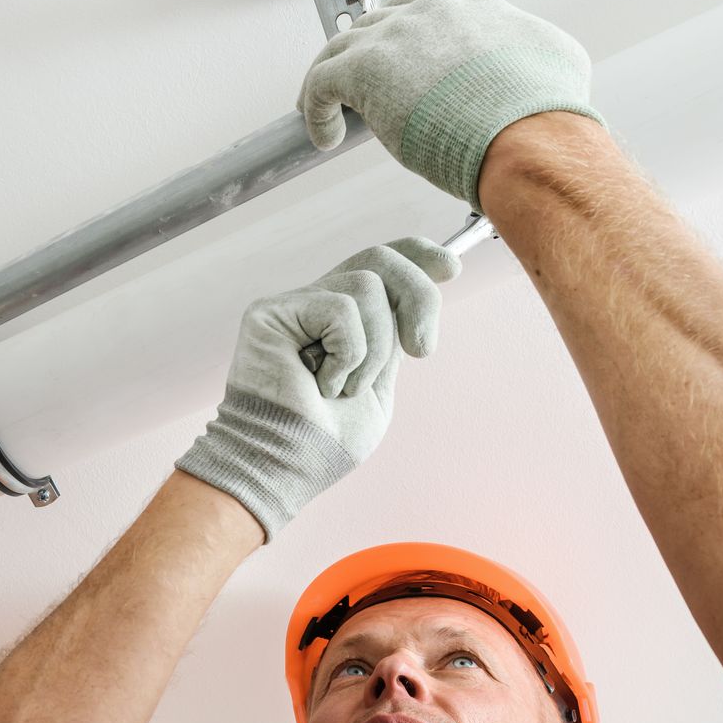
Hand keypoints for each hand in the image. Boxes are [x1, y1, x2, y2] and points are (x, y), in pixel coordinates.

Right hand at [176, 238, 457, 539]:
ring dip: (376, 349)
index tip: (451, 268)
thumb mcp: (376, 387)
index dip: (416, 255)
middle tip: (423, 350)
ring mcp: (291, 306)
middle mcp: (314, 305)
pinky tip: (321, 383)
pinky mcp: (271, 312)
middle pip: (379, 260)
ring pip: (367, 286)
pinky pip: (341, 309)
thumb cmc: (325, 443)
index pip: (376, 264)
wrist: (287, 467)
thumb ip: (392, 341)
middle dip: (418, 296)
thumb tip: (421, 297)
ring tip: (346, 389)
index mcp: (339, 321)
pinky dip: (348, 353)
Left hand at [299, 0, 600, 208]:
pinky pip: (320, 82)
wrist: (528, 134)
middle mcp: (430, 13)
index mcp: (472, 7)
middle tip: (360, 89)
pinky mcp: (364, 69)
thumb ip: (532, 57)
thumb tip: (534, 71)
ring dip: (331, 77)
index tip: (400, 61)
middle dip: (367, 53)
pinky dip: (315, 108)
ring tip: (328, 112)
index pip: (424, 6)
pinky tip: (323, 136)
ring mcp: (395, 36)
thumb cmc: (544, 114)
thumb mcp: (556, 62)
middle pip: (379, 22)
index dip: (406, 34)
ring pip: (341, 46)